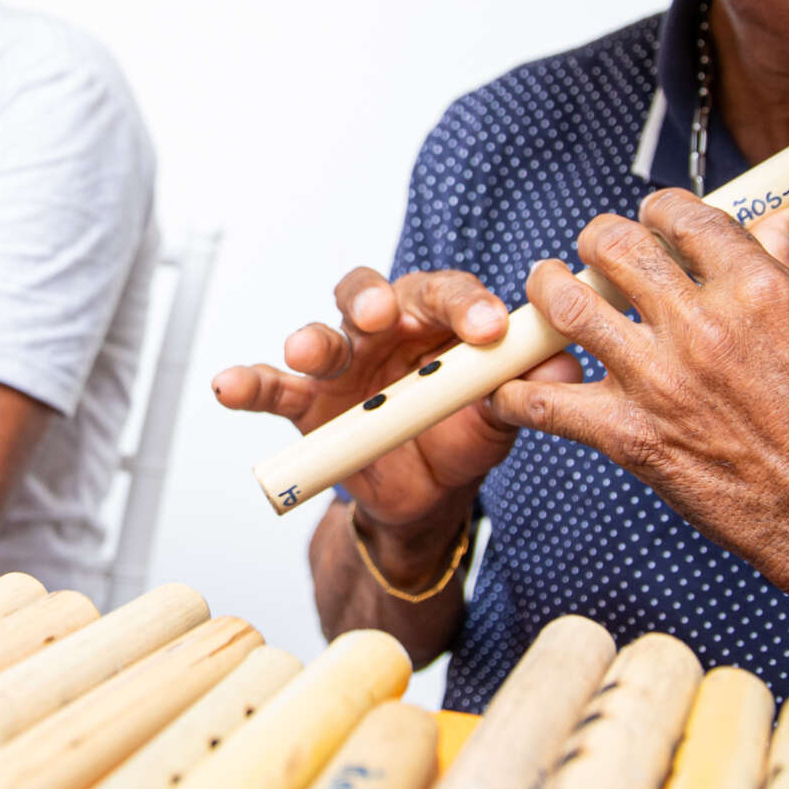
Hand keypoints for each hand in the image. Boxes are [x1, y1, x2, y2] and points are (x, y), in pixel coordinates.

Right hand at [213, 268, 573, 539]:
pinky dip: (247, 384)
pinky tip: (226, 385)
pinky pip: (271, 388)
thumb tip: (562, 362)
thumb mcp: (499, 417)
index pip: (449, 295)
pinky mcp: (305, 403)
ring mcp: (340, 365)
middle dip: (376, 298)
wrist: (426, 495)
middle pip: (372, 294)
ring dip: (311, 339)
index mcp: (437, 320)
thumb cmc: (461, 434)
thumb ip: (526, 388)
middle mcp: (383, 331)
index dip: (467, 305)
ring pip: (322, 336)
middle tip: (385, 312)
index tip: (489, 329)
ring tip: (306, 351)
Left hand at [495, 189, 788, 685]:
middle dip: (595, 242)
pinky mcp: (632, 437)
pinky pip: (545, 403)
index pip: (681, 215)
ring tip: (546, 296)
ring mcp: (661, 380)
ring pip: (565, 304)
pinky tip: (511, 389)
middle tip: (593, 257)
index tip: (651, 224)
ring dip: (545, 292)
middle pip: (611, 245)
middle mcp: (702, 325)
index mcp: (757, 290)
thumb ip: (786, 271)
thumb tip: (777, 222)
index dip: (657, 213)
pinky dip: (515, 394)